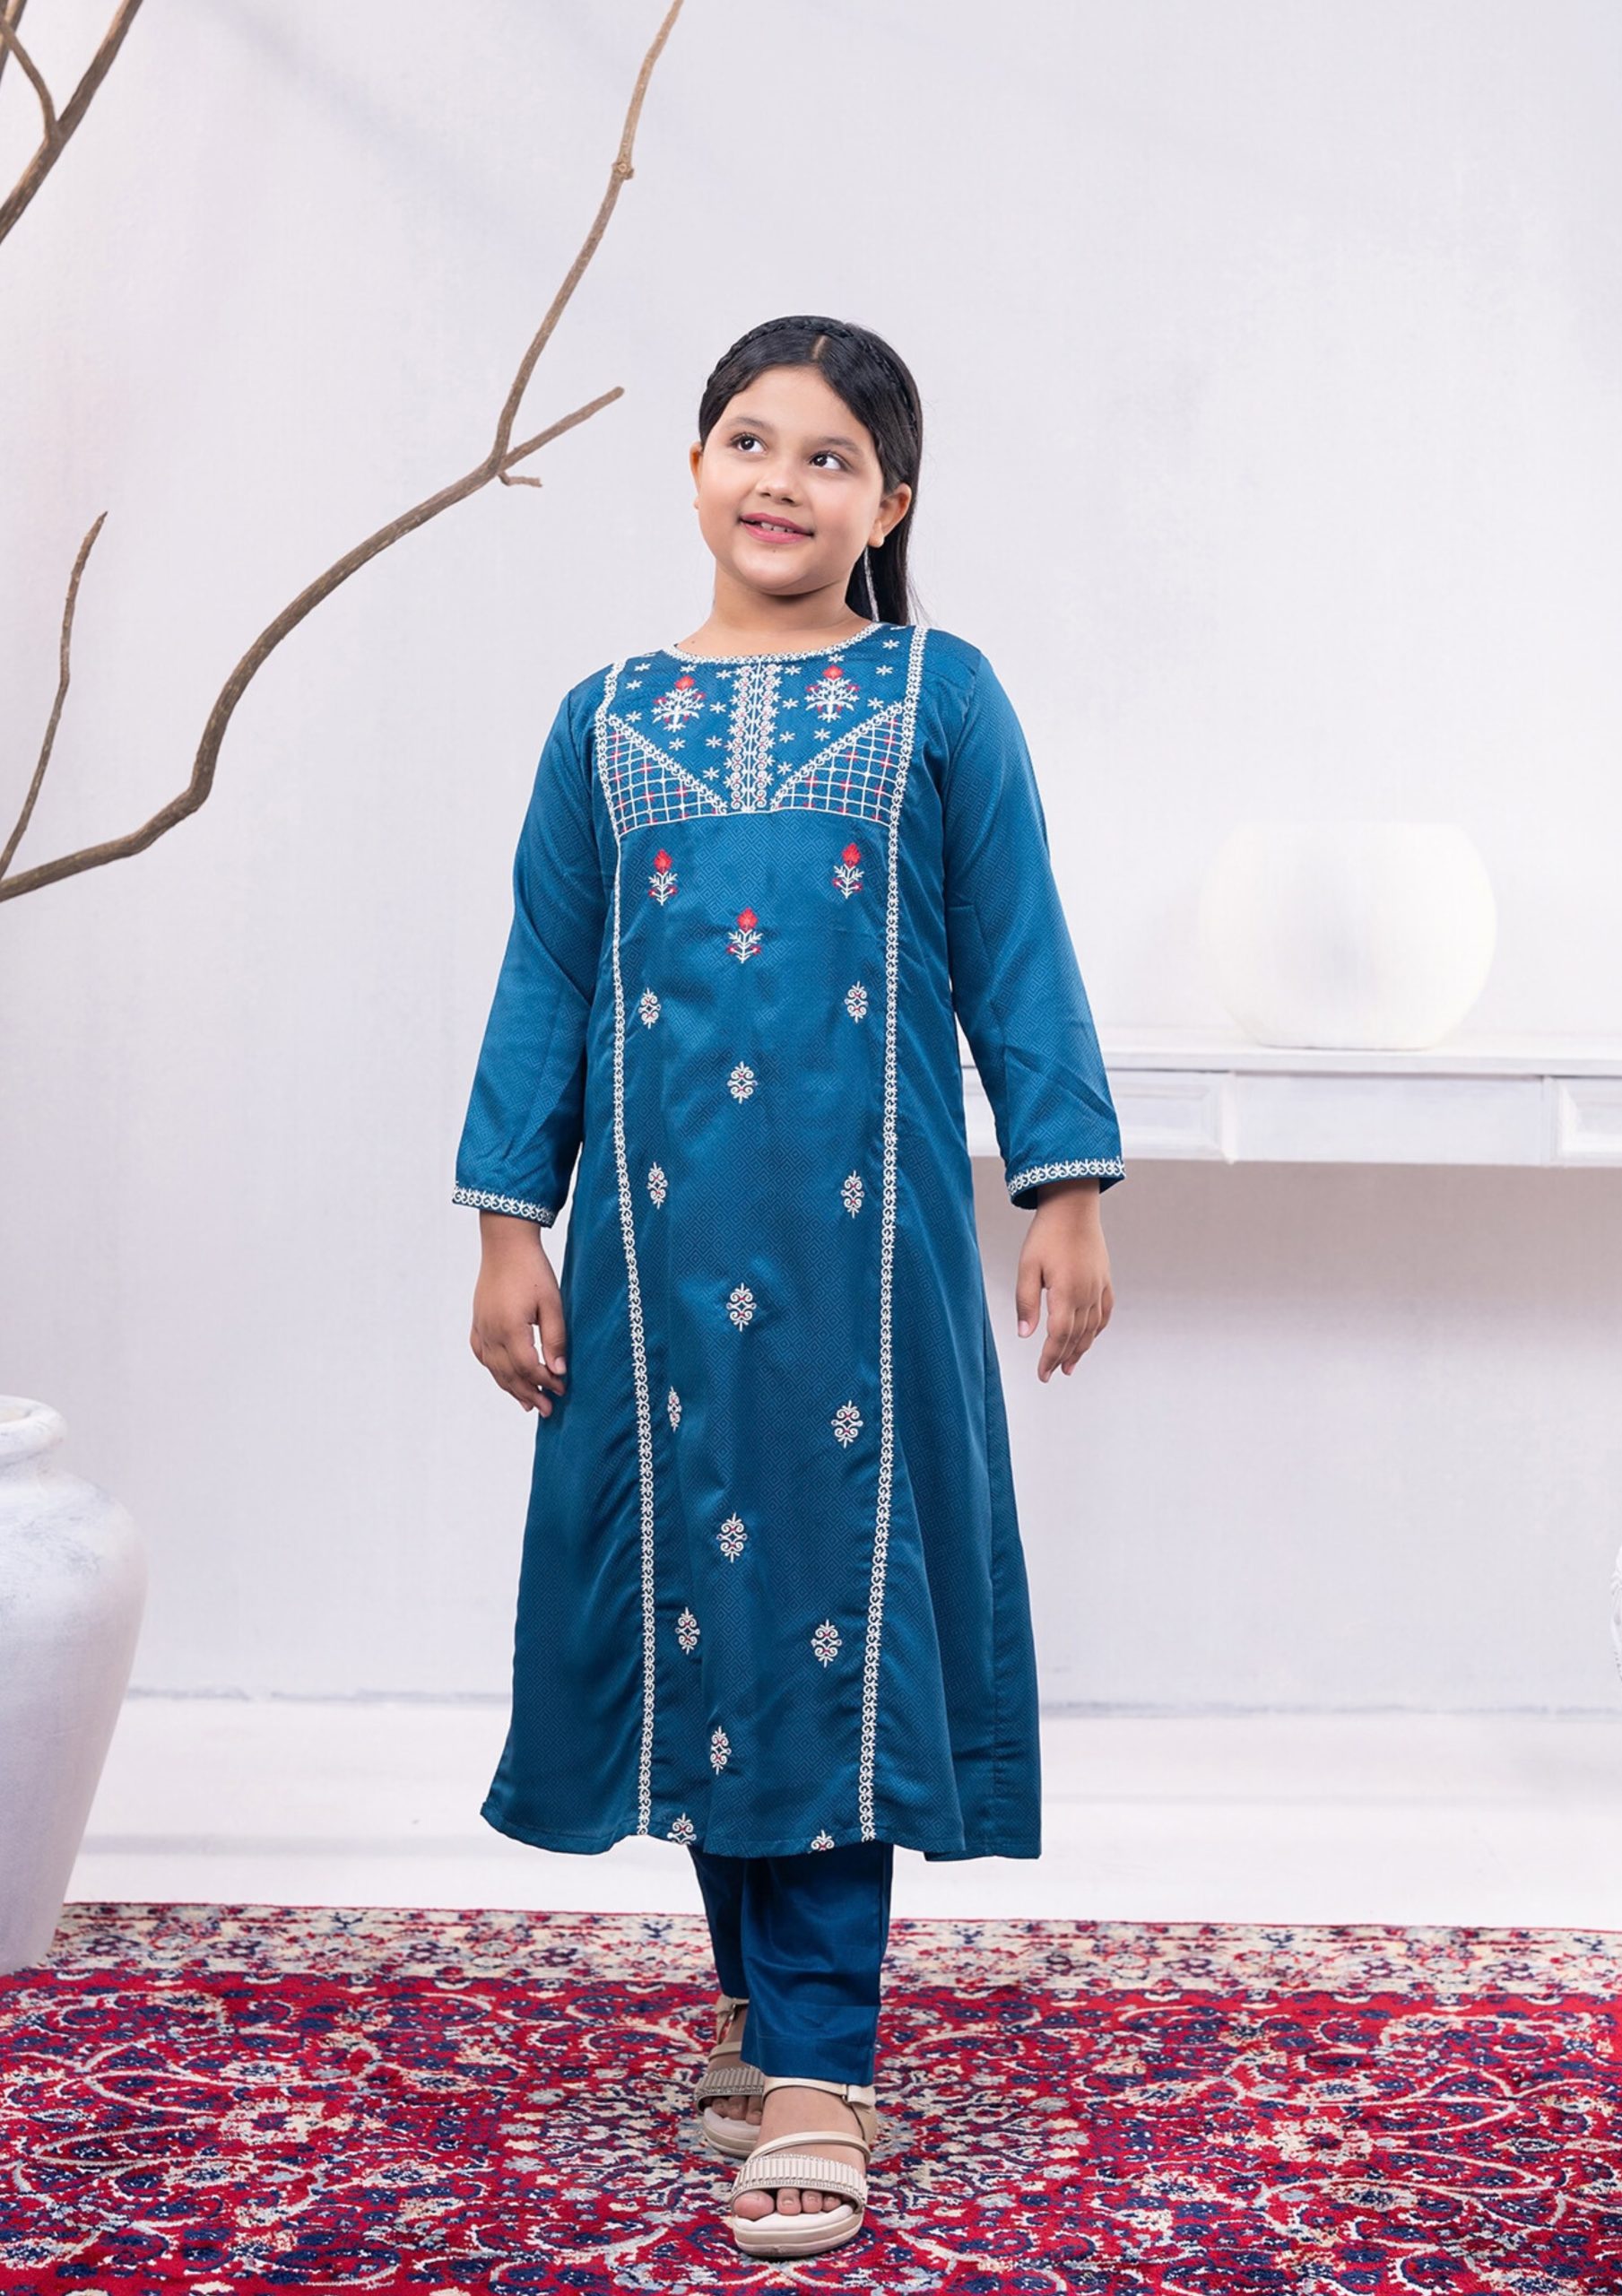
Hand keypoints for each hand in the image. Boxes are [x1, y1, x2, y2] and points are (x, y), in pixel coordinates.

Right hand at [469, 1213, 567, 1413]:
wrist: (505, 1244)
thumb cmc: (533, 1270)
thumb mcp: (552, 1303)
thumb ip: (555, 1338)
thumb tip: (558, 1370)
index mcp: (511, 1329)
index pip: (529, 1367)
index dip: (546, 1382)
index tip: (562, 1390)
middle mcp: (491, 1332)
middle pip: (509, 1374)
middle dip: (530, 1393)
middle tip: (547, 1409)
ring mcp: (481, 1328)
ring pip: (494, 1368)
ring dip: (512, 1388)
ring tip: (528, 1402)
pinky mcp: (478, 1322)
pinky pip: (482, 1354)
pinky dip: (494, 1370)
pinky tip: (503, 1377)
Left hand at [1015, 1178, 1112, 1380]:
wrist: (1073, 1206)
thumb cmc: (1046, 1234)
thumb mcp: (1027, 1267)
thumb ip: (1026, 1302)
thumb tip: (1025, 1334)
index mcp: (1066, 1293)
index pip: (1058, 1336)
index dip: (1050, 1358)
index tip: (1043, 1374)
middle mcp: (1086, 1294)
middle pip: (1076, 1336)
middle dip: (1062, 1357)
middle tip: (1051, 1373)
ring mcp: (1098, 1287)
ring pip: (1092, 1328)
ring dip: (1081, 1349)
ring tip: (1070, 1365)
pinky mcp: (1104, 1278)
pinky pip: (1105, 1311)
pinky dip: (1098, 1329)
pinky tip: (1091, 1336)